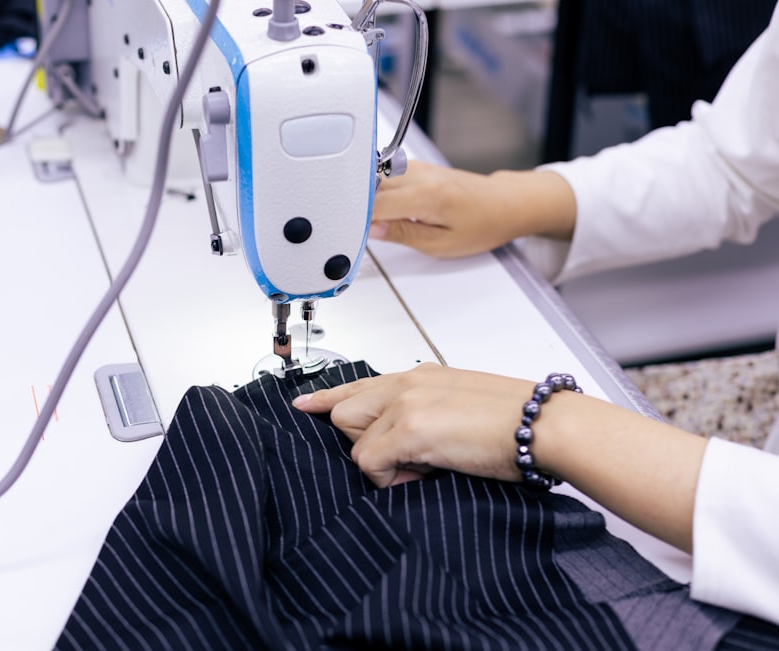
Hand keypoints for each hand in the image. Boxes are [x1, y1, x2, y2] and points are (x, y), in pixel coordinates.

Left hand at [292, 363, 534, 486]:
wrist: (548, 425)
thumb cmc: (519, 422)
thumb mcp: (463, 406)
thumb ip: (428, 413)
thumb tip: (408, 445)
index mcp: (421, 376)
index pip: (360, 384)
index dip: (328, 397)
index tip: (305, 404)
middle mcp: (407, 383)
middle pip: (346, 412)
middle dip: (365, 442)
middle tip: (408, 460)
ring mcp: (406, 403)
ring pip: (354, 440)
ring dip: (380, 461)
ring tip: (423, 467)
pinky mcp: (409, 429)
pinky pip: (369, 462)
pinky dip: (388, 478)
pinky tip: (422, 475)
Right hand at [369, 161, 576, 257]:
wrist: (504, 203)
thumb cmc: (483, 224)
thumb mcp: (442, 244)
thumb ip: (402, 235)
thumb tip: (372, 230)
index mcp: (426, 195)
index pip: (375, 205)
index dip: (357, 221)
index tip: (349, 234)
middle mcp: (419, 175)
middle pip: (370, 189)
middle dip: (358, 209)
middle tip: (353, 231)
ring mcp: (417, 168)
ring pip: (375, 181)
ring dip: (367, 200)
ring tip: (368, 220)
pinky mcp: (416, 168)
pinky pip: (386, 178)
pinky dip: (378, 193)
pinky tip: (381, 208)